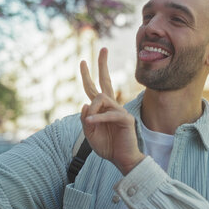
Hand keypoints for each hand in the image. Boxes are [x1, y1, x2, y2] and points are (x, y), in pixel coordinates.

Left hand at [80, 48, 144, 174]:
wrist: (122, 160)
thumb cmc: (108, 147)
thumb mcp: (90, 134)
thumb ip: (85, 120)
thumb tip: (84, 104)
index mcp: (102, 109)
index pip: (94, 88)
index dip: (87, 75)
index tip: (82, 61)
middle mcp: (112, 106)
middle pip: (106, 81)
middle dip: (103, 65)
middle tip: (103, 49)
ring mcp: (120, 110)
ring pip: (101, 99)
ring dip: (92, 110)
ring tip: (90, 124)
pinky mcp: (126, 118)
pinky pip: (109, 114)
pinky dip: (99, 118)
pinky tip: (91, 123)